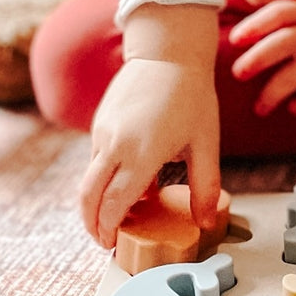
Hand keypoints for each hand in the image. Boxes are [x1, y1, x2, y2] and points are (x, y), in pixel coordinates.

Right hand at [79, 5, 220, 248]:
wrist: (168, 51)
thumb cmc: (191, 95)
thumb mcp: (206, 142)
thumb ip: (205, 185)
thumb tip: (206, 222)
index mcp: (141, 153)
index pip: (115, 205)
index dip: (110, 229)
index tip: (113, 244)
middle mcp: (115, 144)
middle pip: (88, 198)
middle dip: (92, 225)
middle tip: (105, 240)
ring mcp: (103, 132)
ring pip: (89, 179)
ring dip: (97, 201)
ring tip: (119, 213)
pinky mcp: (100, 122)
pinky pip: (95, 159)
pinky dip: (102, 178)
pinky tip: (126, 180)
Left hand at [229, 0, 295, 116]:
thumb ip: (280, 18)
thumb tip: (232, 17)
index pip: (279, 13)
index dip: (255, 25)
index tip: (235, 39)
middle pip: (285, 42)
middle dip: (259, 58)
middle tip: (238, 73)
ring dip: (275, 92)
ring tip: (260, 107)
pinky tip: (294, 108)